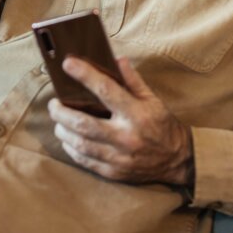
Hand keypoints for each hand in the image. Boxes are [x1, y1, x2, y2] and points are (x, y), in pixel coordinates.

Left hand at [47, 55, 194, 186]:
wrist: (178, 160)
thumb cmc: (163, 125)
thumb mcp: (153, 99)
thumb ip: (133, 80)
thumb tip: (116, 59)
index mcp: (136, 114)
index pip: (106, 90)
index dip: (84, 75)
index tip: (67, 63)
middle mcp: (125, 136)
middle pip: (83, 123)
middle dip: (61, 112)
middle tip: (53, 103)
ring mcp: (118, 157)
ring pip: (80, 144)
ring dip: (63, 130)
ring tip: (58, 120)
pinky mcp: (114, 172)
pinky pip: (84, 161)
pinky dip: (71, 148)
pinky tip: (67, 139)